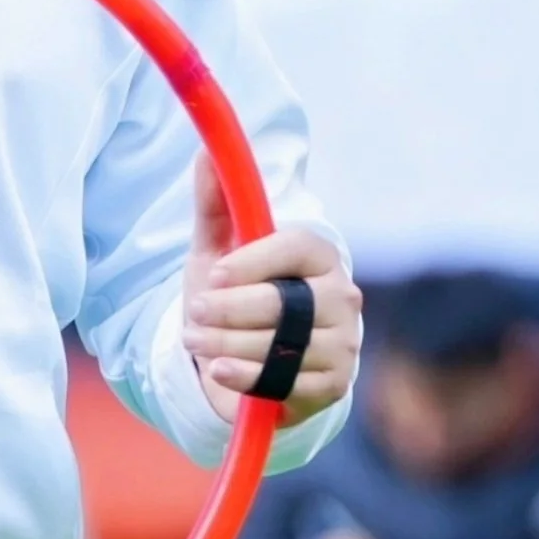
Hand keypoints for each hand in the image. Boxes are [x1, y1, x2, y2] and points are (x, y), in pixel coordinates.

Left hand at [181, 164, 361, 428]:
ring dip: (229, 345)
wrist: (242, 360)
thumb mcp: (217, 250)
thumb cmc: (233, 296)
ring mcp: (343, 342)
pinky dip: (248, 378)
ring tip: (196, 341)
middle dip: (231, 310)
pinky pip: (290, 383)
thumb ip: (216, 204)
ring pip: (284, 345)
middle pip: (288, 303)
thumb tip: (205, 153)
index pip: (297, 248)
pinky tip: (221, 370)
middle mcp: (342, 296)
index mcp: (319, 256)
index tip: (214, 275)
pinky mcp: (334, 385)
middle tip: (195, 313)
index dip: (253, 262)